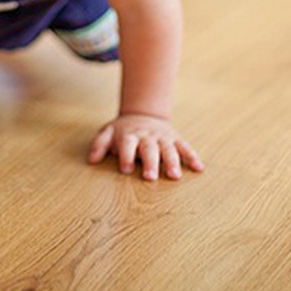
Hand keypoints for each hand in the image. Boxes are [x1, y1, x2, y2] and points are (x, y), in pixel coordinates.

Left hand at [88, 114, 204, 180]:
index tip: (126, 169)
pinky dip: (192, 156)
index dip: (126, 155)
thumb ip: (99, 144)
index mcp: (130, 135)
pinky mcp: (175, 139)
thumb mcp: (108, 132)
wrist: (144, 113)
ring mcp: (162, 138)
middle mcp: (147, 136)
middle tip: (150, 177)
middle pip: (149, 149)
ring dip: (172, 162)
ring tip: (175, 176)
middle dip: (150, 162)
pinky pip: (185, 147)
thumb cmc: (123, 130)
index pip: (127, 144)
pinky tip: (199, 168)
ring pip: (169, 149)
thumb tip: (91, 160)